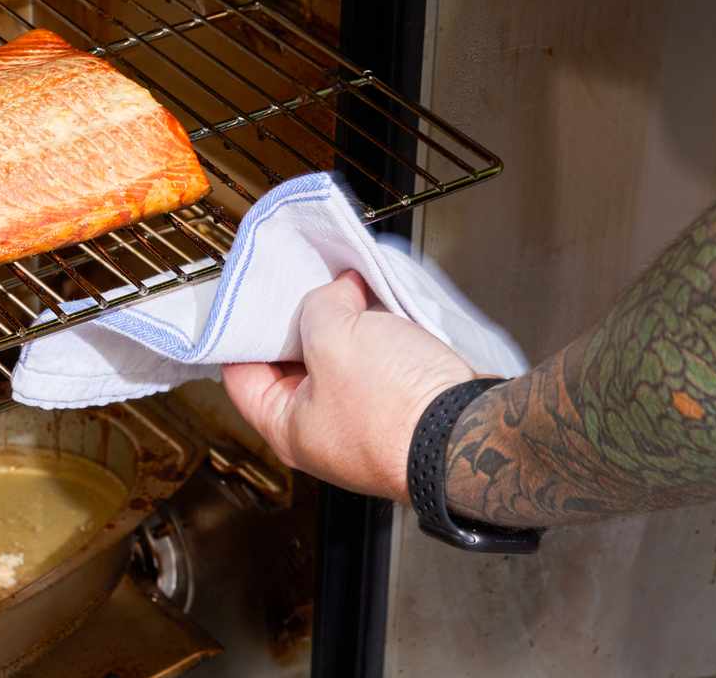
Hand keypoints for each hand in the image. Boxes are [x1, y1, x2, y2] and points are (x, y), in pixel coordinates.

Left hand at [221, 271, 476, 501]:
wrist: (473, 433)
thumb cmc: (399, 410)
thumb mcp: (333, 338)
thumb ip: (317, 306)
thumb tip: (333, 291)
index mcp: (287, 428)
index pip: (242, 372)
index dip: (245, 329)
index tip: (254, 297)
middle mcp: (322, 431)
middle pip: (292, 361)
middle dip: (301, 317)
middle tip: (307, 283)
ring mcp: (362, 421)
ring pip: (339, 358)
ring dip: (344, 321)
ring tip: (348, 287)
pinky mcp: (400, 408)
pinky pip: (376, 363)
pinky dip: (376, 333)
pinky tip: (382, 306)